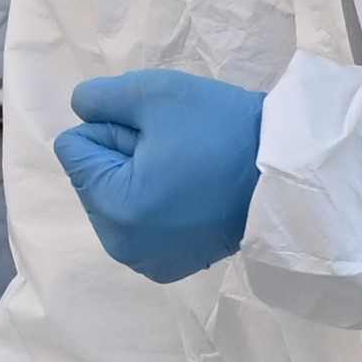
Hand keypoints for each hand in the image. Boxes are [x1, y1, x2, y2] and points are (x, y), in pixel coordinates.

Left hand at [59, 69, 267, 281]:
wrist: (288, 174)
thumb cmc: (223, 131)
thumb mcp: (154, 93)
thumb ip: (100, 97)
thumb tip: (80, 110)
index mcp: (115, 206)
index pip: (73, 146)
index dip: (114, 127)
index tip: (160, 132)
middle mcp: (122, 245)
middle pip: (93, 178)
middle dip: (124, 158)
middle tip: (178, 151)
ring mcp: (146, 262)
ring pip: (116, 201)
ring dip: (140, 181)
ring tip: (189, 174)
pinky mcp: (170, 268)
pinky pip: (140, 226)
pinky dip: (157, 207)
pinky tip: (194, 198)